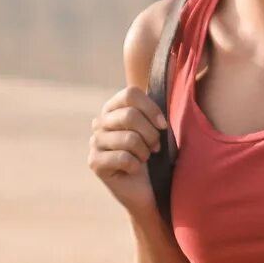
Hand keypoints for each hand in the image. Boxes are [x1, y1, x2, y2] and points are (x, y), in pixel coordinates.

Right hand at [90, 85, 168, 212]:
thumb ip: (154, 109)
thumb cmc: (155, 158)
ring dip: (144, 152)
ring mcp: (95, 142)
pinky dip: (135, 165)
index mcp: (114, 108)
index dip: (151, 108)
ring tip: (144, 159)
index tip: (163, 126)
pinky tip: (133, 170)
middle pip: (129, 115)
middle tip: (155, 148)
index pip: (130, 94)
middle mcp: (100, 122)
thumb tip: (169, 72)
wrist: (150, 191)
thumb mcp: (157, 130)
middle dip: (150, 134)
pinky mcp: (94, 162)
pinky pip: (123, 157)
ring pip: (129, 138)